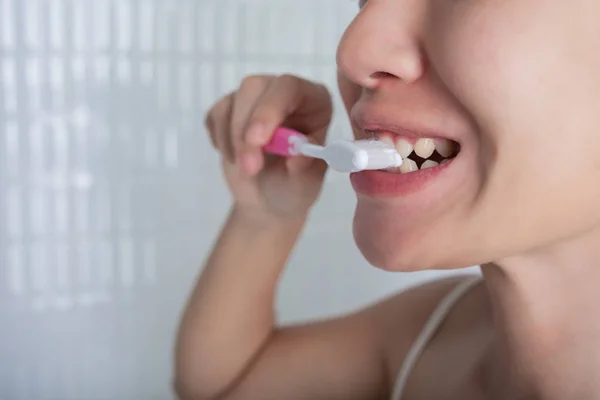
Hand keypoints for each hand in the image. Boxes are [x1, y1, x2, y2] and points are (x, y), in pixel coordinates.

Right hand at [205, 74, 332, 222]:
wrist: (269, 198)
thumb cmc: (294, 188)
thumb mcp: (305, 185)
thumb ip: (304, 169)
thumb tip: (297, 155)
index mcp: (314, 101)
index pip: (290, 87)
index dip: (270, 109)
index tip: (256, 141)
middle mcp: (285, 92)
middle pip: (255, 87)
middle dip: (245, 130)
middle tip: (249, 168)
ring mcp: (257, 96)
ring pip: (234, 100)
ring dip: (233, 139)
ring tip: (247, 169)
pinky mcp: (231, 107)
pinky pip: (217, 113)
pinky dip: (221, 139)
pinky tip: (236, 158)